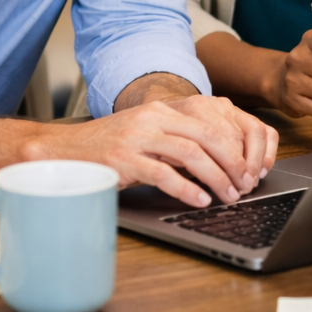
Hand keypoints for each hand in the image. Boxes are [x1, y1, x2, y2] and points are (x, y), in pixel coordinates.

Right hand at [27, 94, 277, 207]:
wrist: (64, 150)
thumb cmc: (109, 147)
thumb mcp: (146, 135)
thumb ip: (178, 143)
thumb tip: (218, 163)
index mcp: (162, 111)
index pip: (211, 124)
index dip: (235, 148)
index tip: (248, 168)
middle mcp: (152, 119)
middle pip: (207, 136)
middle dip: (232, 162)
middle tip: (244, 184)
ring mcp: (137, 138)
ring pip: (191, 154)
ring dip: (216, 177)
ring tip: (228, 195)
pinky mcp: (124, 160)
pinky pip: (163, 174)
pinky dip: (186, 189)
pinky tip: (199, 200)